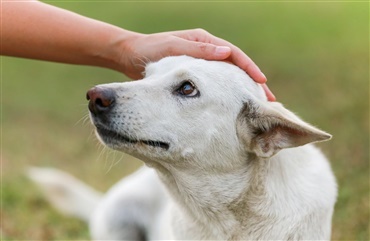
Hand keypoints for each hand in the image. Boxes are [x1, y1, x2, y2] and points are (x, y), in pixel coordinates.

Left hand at [119, 29, 274, 100]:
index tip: (262, 83)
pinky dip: (225, 95)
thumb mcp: (173, 47)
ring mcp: (199, 65)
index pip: (233, 54)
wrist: (128, 55)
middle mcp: (205, 52)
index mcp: (203, 41)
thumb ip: (198, 51)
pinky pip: (213, 86)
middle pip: (234, 68)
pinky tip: (231, 108)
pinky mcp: (191, 77)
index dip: (249, 69)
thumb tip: (226, 53)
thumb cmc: (149, 50)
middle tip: (267, 101)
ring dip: (240, 91)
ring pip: (226, 79)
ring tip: (254, 108)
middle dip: (251, 83)